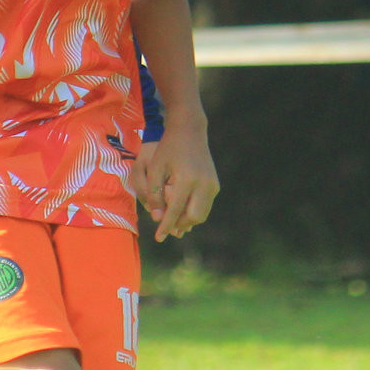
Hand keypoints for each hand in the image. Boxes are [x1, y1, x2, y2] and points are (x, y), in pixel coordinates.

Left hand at [138, 117, 217, 241]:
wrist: (190, 131)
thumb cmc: (167, 148)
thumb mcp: (155, 169)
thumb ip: (155, 195)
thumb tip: (157, 218)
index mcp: (187, 179)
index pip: (176, 210)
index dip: (166, 226)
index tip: (158, 238)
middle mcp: (203, 184)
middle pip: (193, 217)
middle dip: (179, 225)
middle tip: (166, 228)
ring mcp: (212, 185)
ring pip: (201, 214)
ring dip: (187, 221)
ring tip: (172, 221)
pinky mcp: (215, 185)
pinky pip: (204, 206)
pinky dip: (193, 212)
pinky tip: (181, 210)